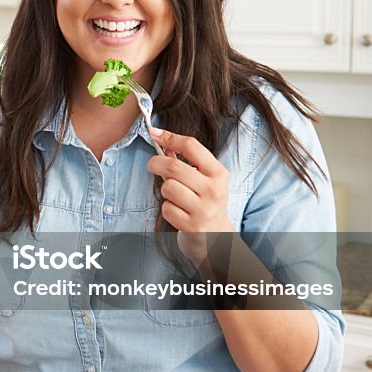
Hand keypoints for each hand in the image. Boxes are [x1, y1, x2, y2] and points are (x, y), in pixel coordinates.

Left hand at [148, 128, 233, 263]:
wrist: (218, 238)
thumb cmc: (207, 203)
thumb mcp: (205, 180)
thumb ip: (188, 162)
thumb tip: (163, 140)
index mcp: (219, 174)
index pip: (191, 146)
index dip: (169, 137)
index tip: (154, 133)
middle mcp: (214, 190)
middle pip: (174, 167)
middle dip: (156, 163)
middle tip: (152, 164)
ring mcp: (204, 209)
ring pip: (168, 188)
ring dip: (165, 190)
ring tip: (175, 196)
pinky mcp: (192, 226)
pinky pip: (167, 208)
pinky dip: (168, 209)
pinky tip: (178, 212)